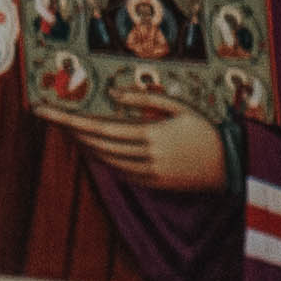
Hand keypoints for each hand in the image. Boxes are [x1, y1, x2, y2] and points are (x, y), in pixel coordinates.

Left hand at [38, 86, 227, 191]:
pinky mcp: (153, 184)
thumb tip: (112, 95)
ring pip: (106, 161)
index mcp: (150, 135)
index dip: (71, 122)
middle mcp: (145, 158)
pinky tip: (95, 148)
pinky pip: (120, 171)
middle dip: (72, 131)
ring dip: (85, 146)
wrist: (231, 165)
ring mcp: (148, 174)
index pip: (100, 129)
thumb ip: (144, 100)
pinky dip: (104, 159)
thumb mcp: (179, 107)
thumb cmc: (206, 129)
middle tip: (51, 117)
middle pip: (97, 145)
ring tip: (69, 130)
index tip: (49, 112)